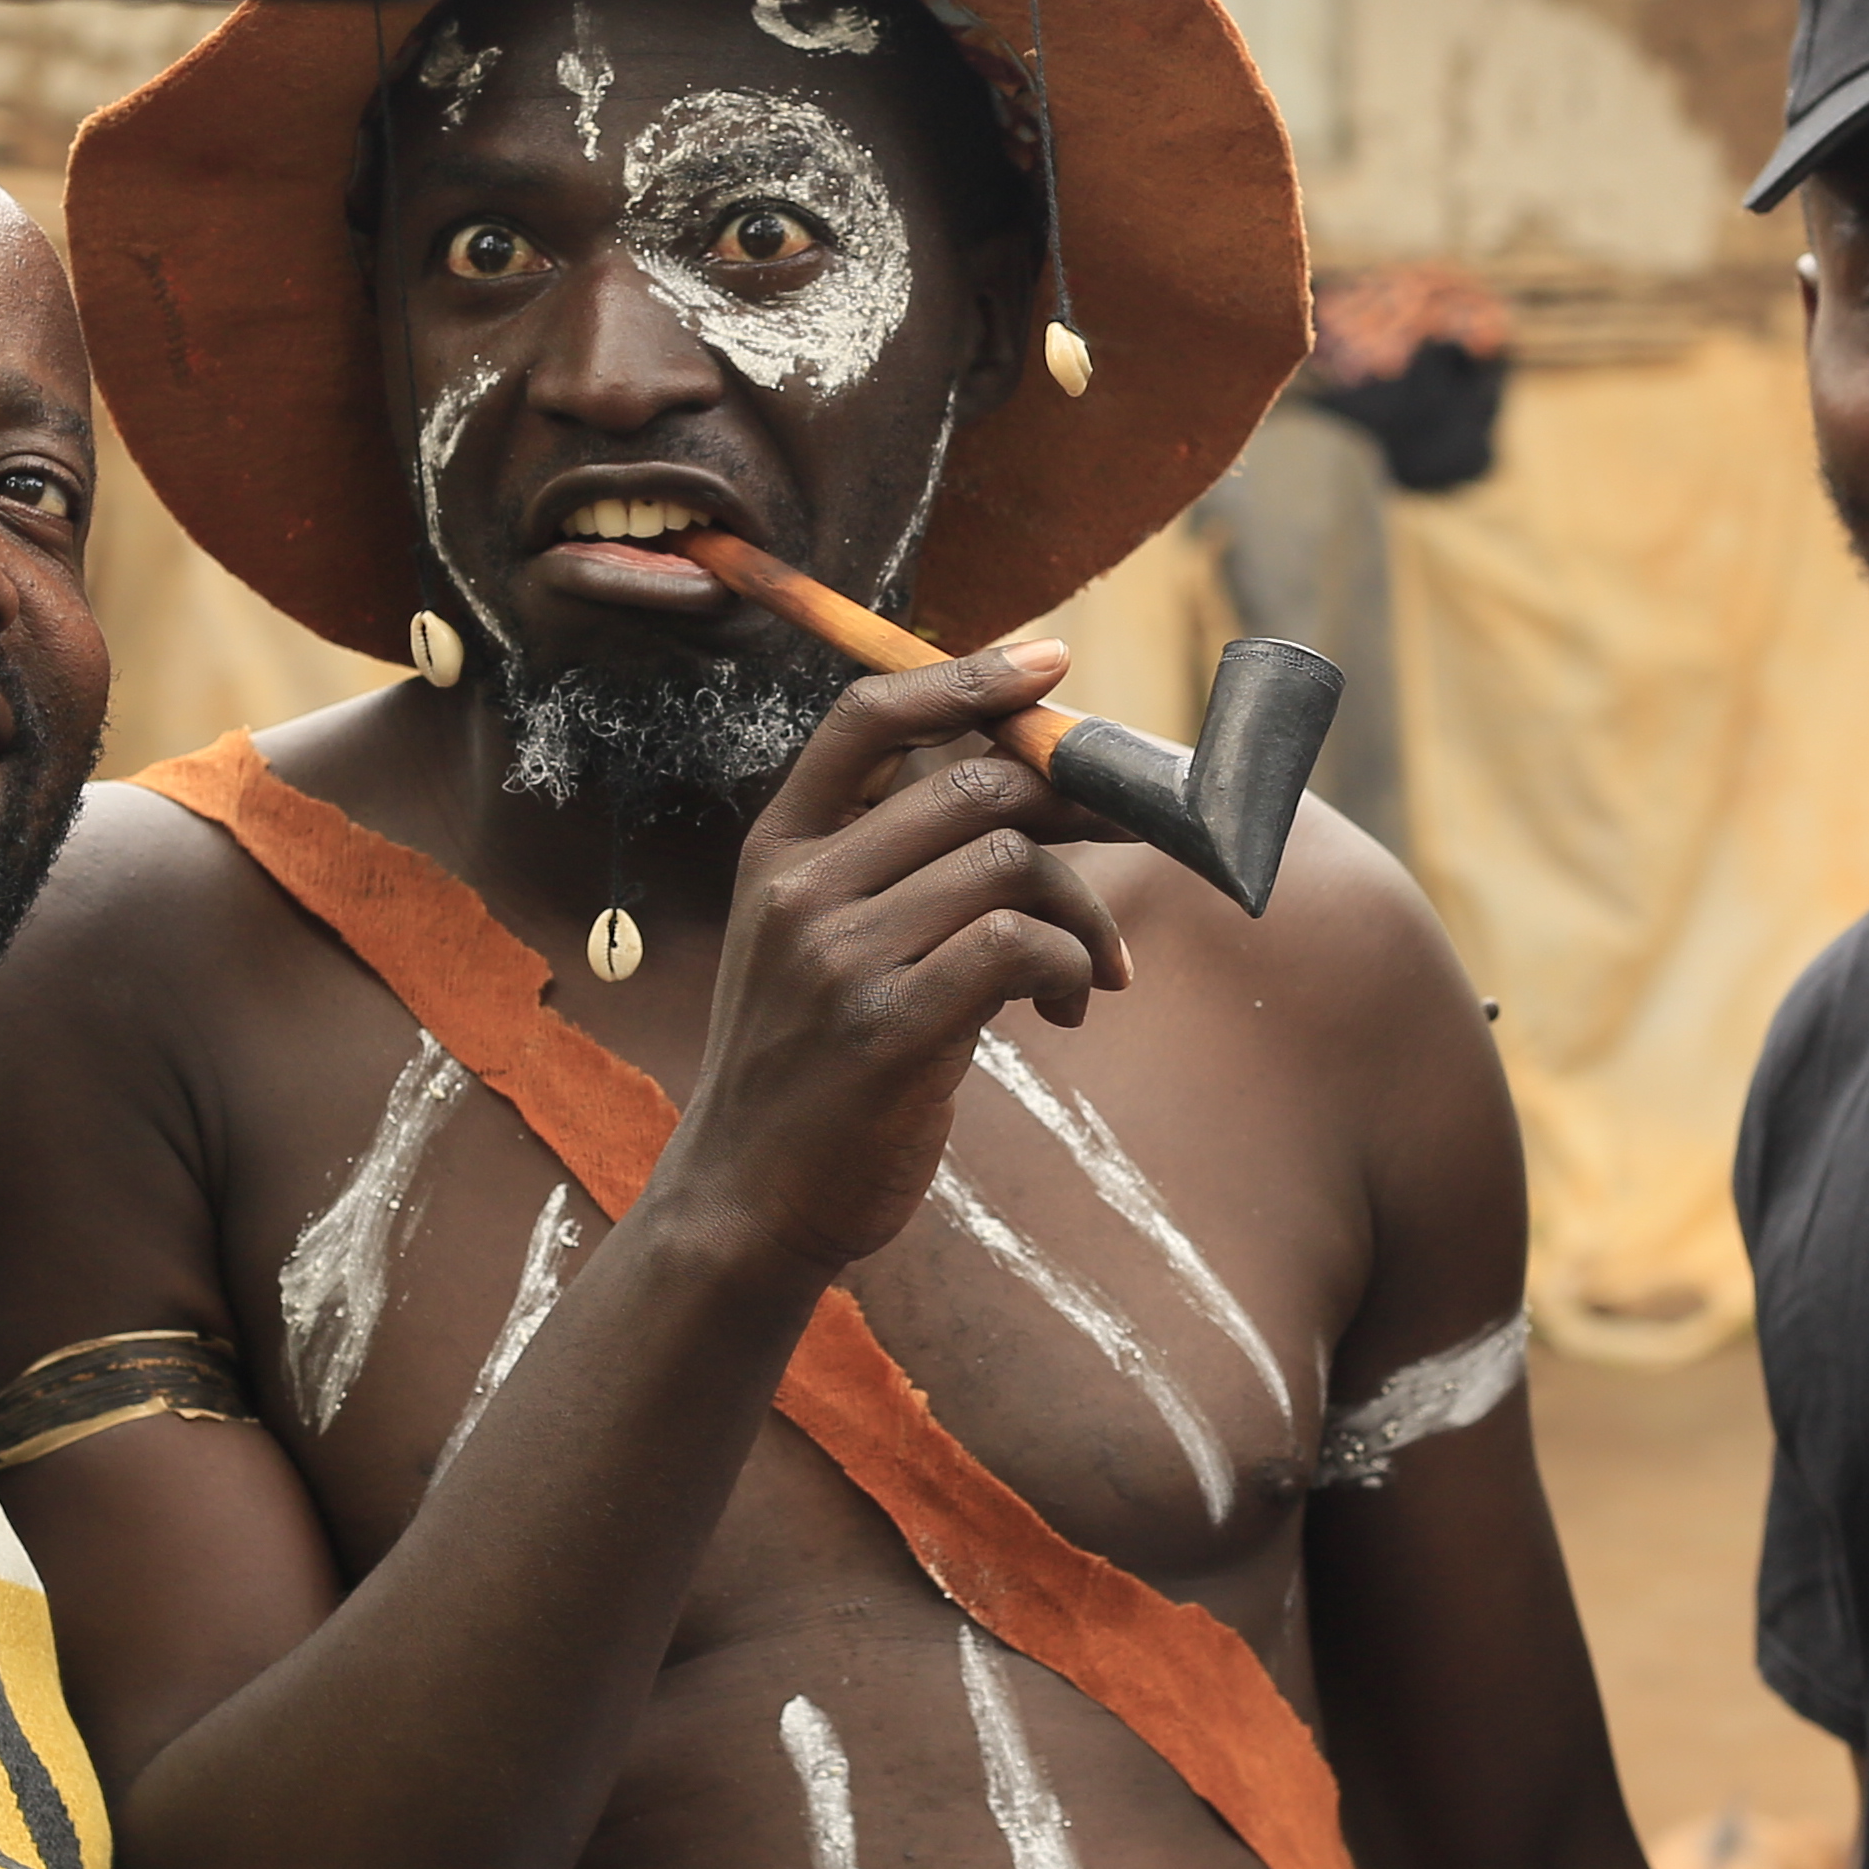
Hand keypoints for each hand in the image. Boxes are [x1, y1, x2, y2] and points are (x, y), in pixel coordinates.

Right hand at [656, 643, 1133, 1283]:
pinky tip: (1065, 1008)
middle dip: (1075, 812)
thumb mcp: (812, 946)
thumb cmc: (808, 1071)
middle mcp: (799, 888)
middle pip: (975, 784)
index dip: (968, 677)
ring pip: (1013, 863)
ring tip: (1087, 975)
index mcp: (777, 851)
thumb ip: (889, 868)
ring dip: (1083, 915)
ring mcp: (838, 956)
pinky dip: (1070, 967)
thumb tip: (1034, 796)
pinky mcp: (887, 1029)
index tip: (1051, 664)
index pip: (869, 718)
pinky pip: (1017, 946)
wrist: (745, 1204)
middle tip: (1124, 855)